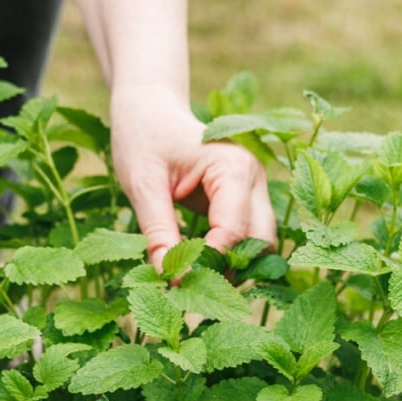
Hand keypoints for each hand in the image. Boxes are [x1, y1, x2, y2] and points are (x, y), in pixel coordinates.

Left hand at [109, 85, 275, 271]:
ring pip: (260, 245)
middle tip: (188, 289)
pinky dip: (227, 257)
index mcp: (233, 168)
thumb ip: (158, 230)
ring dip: (231, 266)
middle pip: (259, 242)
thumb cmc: (143, 138)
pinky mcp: (245, 200)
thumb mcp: (142, 184)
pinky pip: (247, 238)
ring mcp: (254, 189)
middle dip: (228, 270)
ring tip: (190, 280)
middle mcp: (254, 178)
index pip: (233, 231)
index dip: (207, 263)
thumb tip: (168, 278)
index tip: (175, 284)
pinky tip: (196, 267)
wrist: (149, 111)